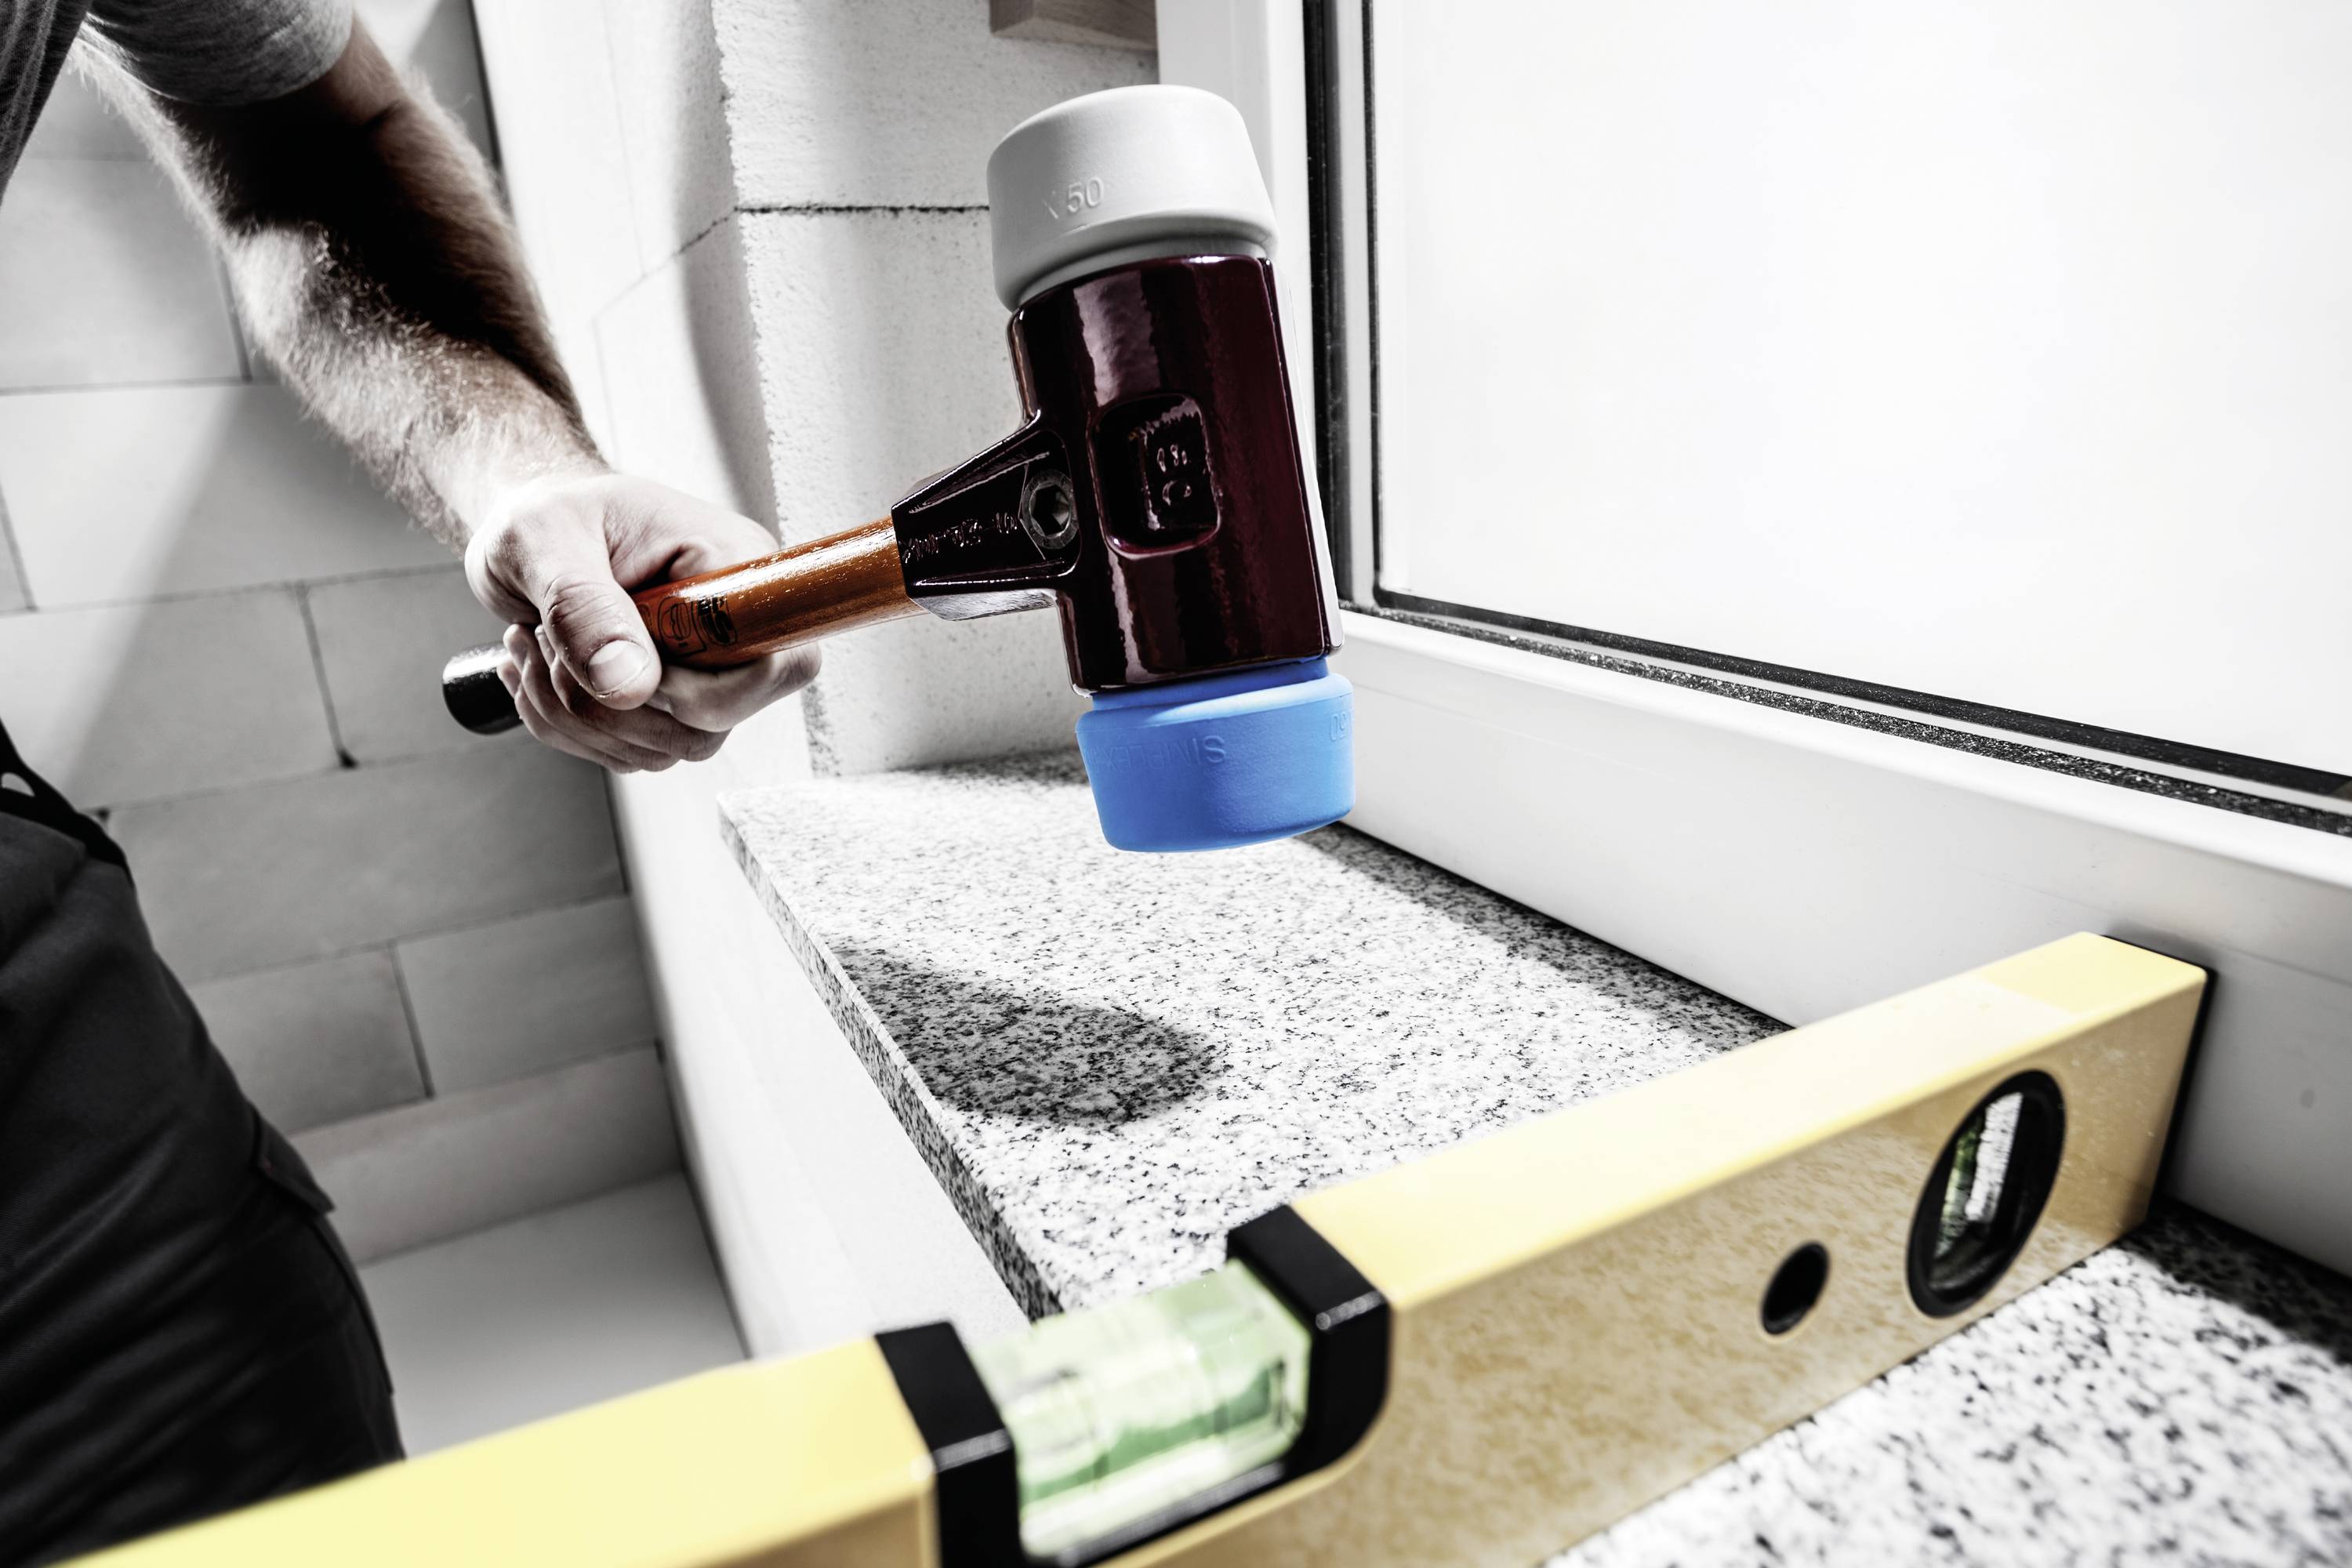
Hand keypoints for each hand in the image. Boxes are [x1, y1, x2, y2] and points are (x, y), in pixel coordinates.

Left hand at [464, 471, 820, 771]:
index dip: (707, 688)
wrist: (526, 534)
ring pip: (662, 747)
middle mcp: (731, 627)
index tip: (630, 655)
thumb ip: (584, 607)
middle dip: (614, 704)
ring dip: (577, 713)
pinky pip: (626, 753)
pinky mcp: (666, 705)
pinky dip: (564, 725)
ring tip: (540, 644)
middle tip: (553, 639)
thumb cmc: (545, 517)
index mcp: (730, 568)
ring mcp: (702, 674)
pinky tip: (544, 666)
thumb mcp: (545, 540)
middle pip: (715, 722)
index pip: (776, 661)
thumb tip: (630, 684)